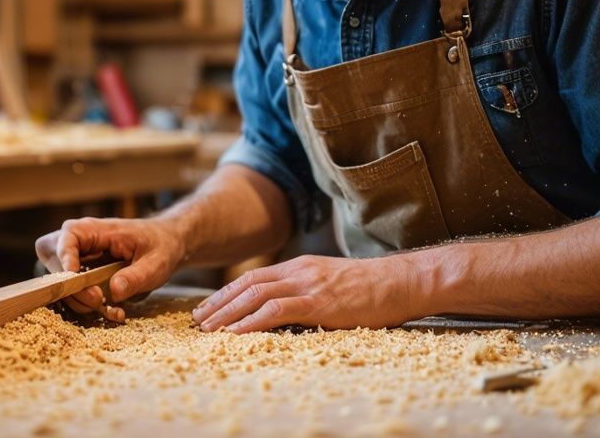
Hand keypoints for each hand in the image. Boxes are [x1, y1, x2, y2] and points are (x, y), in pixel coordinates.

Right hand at [35, 216, 186, 319]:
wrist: (166, 244)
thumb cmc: (160, 245)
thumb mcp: (156, 262)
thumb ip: (136, 276)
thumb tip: (114, 290)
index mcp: (97, 229)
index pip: (67, 236)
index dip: (64, 257)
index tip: (74, 277)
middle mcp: (82, 242)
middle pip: (54, 261)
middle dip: (71, 286)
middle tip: (97, 299)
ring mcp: (79, 258)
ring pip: (62, 281)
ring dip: (81, 300)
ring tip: (111, 308)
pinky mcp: (83, 274)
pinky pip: (75, 292)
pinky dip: (88, 305)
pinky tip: (112, 309)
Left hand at [192, 254, 418, 332]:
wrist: (402, 282)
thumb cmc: (374, 289)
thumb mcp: (334, 284)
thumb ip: (310, 291)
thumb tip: (289, 312)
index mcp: (301, 267)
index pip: (254, 277)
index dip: (227, 293)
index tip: (209, 309)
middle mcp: (299, 271)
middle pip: (247, 284)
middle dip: (218, 303)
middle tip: (196, 320)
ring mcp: (308, 285)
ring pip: (255, 295)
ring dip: (227, 313)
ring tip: (207, 330)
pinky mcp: (318, 302)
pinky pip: (276, 311)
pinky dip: (250, 321)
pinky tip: (235, 333)